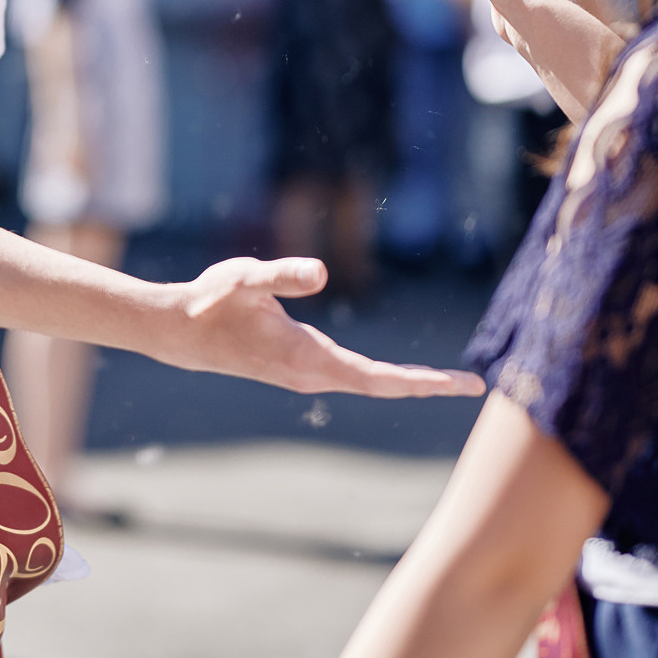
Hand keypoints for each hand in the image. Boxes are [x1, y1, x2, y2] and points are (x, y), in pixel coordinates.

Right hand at [151, 258, 483, 397]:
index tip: (462, 386)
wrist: (181, 333)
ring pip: (368, 385)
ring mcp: (306, 376)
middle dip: (426, 386)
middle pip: (381, 386)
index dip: (422, 383)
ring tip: (448, 383)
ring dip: (408, 384)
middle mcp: (312, 375)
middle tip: (475, 387)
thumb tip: (319, 271)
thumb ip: (282, 275)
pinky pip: (354, 378)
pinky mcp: (300, 370)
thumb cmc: (212, 301)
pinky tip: (400, 376)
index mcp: (307, 358)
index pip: (377, 378)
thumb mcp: (245, 278)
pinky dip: (385, 379)